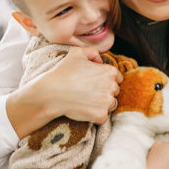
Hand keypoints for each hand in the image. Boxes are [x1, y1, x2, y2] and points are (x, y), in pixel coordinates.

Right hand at [7, 48, 121, 137]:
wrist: (51, 93)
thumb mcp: (77, 53)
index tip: (95, 83)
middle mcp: (112, 86)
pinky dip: (95, 115)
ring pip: (111, 104)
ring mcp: (107, 102)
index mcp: (110, 71)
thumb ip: (92, 52)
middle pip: (115, 92)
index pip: (117, 78)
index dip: (107, 80)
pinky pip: (103, 117)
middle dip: (105, 92)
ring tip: (86, 101)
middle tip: (89, 92)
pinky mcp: (101, 115)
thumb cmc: (63, 72)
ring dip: (102, 104)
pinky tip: (84, 109)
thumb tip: (100, 60)